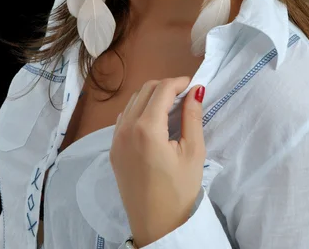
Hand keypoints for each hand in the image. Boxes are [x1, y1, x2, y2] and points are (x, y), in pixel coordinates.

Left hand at [109, 76, 205, 247]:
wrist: (156, 226)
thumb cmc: (179, 191)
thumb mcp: (193, 153)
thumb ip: (193, 117)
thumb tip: (196, 91)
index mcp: (146, 128)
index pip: (162, 89)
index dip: (179, 82)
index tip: (193, 86)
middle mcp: (126, 128)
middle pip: (145, 90)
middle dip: (165, 86)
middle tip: (185, 95)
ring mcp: (116, 138)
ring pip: (132, 101)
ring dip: (151, 96)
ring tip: (171, 105)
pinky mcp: (113, 149)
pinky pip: (124, 117)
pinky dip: (139, 109)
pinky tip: (154, 120)